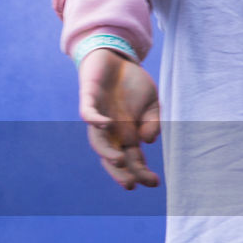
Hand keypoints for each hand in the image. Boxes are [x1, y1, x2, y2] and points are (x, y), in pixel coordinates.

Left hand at [78, 48, 160, 189]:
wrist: (116, 58)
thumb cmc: (132, 84)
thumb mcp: (153, 104)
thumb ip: (153, 123)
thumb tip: (147, 141)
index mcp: (126, 133)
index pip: (132, 158)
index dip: (140, 172)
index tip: (154, 183)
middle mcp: (110, 130)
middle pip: (110, 156)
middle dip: (119, 172)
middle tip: (129, 184)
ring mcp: (98, 115)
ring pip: (97, 140)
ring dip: (106, 151)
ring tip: (118, 161)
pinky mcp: (89, 98)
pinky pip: (88, 113)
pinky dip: (95, 120)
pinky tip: (107, 124)